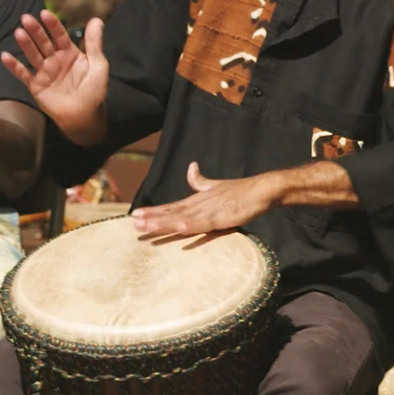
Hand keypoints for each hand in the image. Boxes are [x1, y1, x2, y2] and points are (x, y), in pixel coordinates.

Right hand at [2, 11, 107, 145]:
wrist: (85, 116)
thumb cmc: (94, 91)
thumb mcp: (98, 65)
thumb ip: (94, 43)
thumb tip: (96, 19)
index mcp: (70, 53)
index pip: (59, 35)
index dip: (52, 24)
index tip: (45, 13)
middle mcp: (55, 60)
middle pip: (43, 42)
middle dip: (36, 30)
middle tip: (26, 18)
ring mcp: (44, 72)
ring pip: (33, 54)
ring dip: (25, 44)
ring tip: (18, 32)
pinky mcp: (36, 85)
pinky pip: (23, 74)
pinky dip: (14, 66)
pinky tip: (5, 56)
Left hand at [130, 163, 278, 234]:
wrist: (261, 190)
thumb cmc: (239, 191)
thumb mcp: (216, 186)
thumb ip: (200, 181)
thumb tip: (190, 167)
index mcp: (197, 200)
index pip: (171, 206)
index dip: (154, 211)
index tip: (136, 215)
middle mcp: (199, 204)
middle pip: (172, 212)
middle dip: (152, 218)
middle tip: (132, 222)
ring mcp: (210, 210)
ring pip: (182, 218)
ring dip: (163, 222)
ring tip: (145, 225)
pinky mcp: (222, 217)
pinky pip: (204, 223)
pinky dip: (190, 225)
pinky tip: (178, 228)